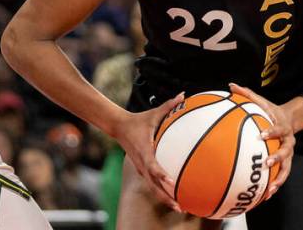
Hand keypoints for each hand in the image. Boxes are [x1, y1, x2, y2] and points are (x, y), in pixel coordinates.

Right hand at [114, 94, 184, 211]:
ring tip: (179, 207)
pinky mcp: (141, 170)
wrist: (119, 127)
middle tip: (180, 205)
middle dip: (166, 196)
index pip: (152, 166)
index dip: (161, 175)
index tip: (171, 182)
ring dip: (164, 198)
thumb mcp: (153, 113)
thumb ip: (169, 105)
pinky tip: (172, 197)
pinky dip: (161, 192)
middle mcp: (142, 163)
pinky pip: (151, 184)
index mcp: (144, 150)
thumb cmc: (138, 120)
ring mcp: (140, 168)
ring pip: (152, 187)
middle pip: (153, 184)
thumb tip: (183, 95)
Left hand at [229, 83, 295, 200]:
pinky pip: (282, 176)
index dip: (271, 131)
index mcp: (281, 126)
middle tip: (266, 163)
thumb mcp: (261, 101)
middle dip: (277, 157)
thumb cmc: (270, 111)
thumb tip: (230, 85)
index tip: (262, 134)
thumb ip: (246, 94)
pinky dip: (275, 185)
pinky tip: (266, 196)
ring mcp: (288, 154)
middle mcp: (287, 141)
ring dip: (279, 179)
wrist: (289, 119)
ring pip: (287, 168)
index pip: (277, 128)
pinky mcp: (286, 163)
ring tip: (270, 189)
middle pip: (286, 150)